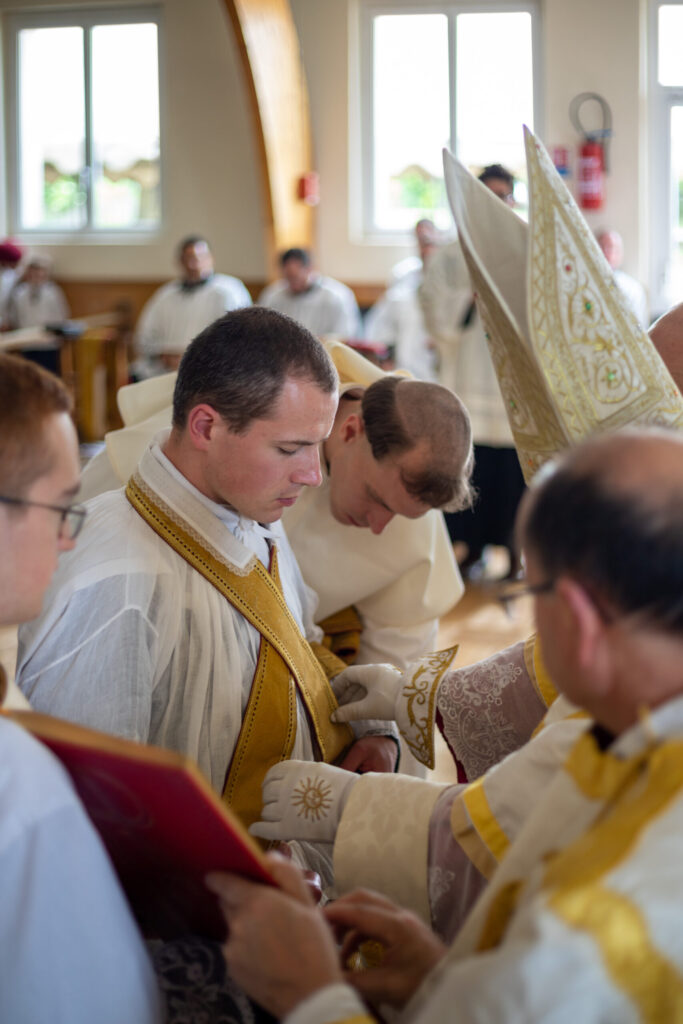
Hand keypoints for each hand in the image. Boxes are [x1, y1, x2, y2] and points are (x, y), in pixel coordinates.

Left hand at [206, 854, 342, 1017]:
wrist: (310, 996)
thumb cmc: (314, 947)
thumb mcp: (309, 905)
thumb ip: (287, 874)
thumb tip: (269, 857)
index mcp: (257, 902)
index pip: (224, 882)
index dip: (221, 877)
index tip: (217, 874)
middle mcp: (239, 923)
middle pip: (229, 903)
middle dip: (241, 900)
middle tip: (267, 909)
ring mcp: (233, 947)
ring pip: (234, 926)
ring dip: (246, 925)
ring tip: (274, 937)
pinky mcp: (232, 968)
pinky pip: (235, 948)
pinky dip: (246, 946)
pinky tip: (268, 954)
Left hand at [249, 760, 358, 843]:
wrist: (354, 806)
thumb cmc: (344, 789)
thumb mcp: (320, 771)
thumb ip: (302, 775)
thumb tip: (292, 782)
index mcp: (293, 769)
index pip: (272, 775)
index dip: (270, 783)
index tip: (271, 788)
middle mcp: (284, 786)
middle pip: (267, 794)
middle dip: (271, 800)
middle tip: (278, 806)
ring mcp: (284, 807)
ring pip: (266, 811)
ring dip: (269, 815)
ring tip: (278, 819)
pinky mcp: (286, 828)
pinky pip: (264, 828)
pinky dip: (258, 828)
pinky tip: (256, 829)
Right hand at [324, 889, 446, 1009]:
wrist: (455, 989)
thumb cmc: (425, 986)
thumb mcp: (387, 987)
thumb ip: (355, 980)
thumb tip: (328, 978)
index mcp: (397, 925)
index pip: (359, 911)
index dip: (334, 913)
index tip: (313, 917)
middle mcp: (401, 916)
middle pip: (364, 899)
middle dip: (341, 909)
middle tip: (322, 925)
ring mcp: (405, 921)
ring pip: (371, 908)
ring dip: (351, 922)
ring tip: (335, 943)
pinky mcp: (407, 930)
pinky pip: (378, 921)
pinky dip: (361, 931)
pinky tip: (353, 952)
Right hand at [334, 648, 459, 769]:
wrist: (420, 701)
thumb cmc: (391, 702)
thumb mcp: (368, 708)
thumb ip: (349, 712)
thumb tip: (333, 717)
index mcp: (369, 671)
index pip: (347, 674)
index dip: (338, 686)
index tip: (332, 698)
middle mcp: (377, 670)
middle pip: (357, 680)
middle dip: (347, 694)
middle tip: (339, 708)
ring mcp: (387, 677)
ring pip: (366, 685)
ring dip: (357, 698)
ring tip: (350, 711)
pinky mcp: (394, 685)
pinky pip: (375, 689)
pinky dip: (367, 698)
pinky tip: (364, 709)